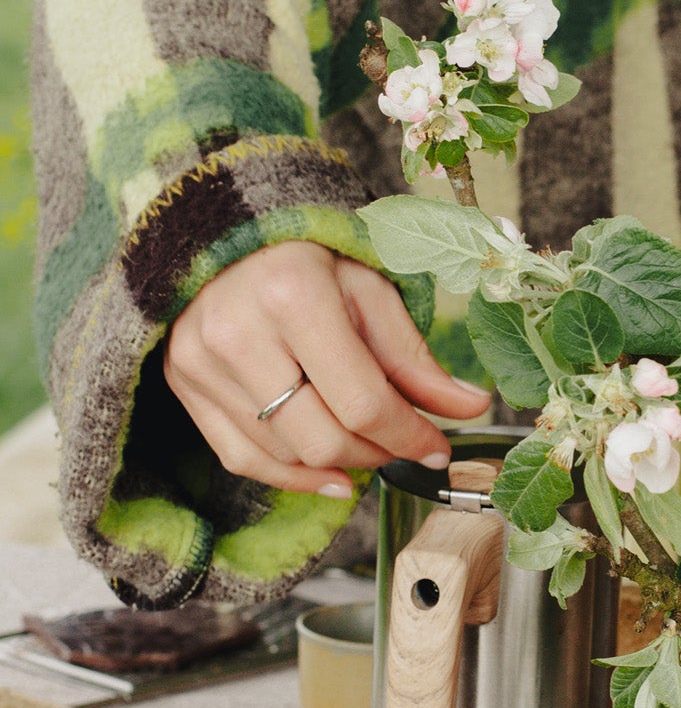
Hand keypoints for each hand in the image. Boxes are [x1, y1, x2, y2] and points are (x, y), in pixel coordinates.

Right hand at [164, 241, 489, 498]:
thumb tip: (471, 407)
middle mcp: (237, 332)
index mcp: (292, 295)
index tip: (437, 448)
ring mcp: (201, 362)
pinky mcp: (182, 383)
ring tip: (367, 446)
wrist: (222, 230)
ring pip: (286, 456)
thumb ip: (415, 357)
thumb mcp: (369, 289)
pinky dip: (292, 477)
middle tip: (402, 443)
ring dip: (340, 465)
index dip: (409, 437)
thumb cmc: (305, 257)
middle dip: (377, 454)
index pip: (363, 402)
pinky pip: (242, 459)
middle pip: (324, 440)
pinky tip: (330, 475)